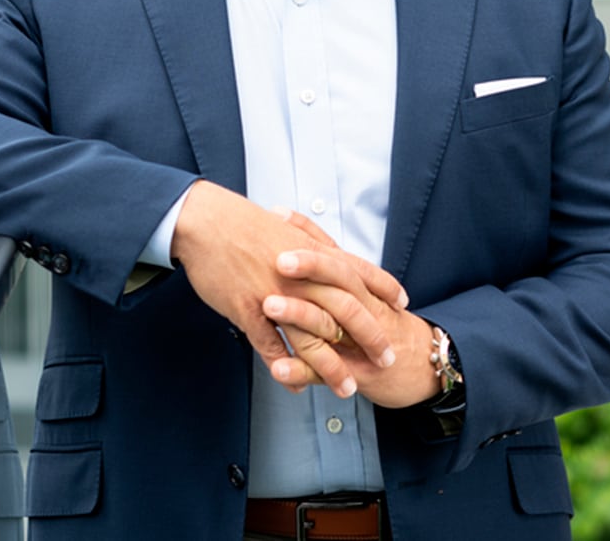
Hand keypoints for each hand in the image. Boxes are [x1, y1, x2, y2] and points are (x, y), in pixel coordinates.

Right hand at [171, 181, 407, 397]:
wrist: (206, 221)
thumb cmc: (243, 224)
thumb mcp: (287, 230)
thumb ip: (311, 245)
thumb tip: (328, 252)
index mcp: (314, 253)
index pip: (360, 272)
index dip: (384, 289)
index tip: (402, 306)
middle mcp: (303, 275)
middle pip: (346, 310)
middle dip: (371, 338)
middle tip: (386, 360)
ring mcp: (276, 294)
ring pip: (312, 337)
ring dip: (332, 367)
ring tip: (347, 388)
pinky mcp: (249, 309)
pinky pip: (270, 345)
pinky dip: (285, 367)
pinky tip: (294, 385)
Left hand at [262, 248, 443, 408]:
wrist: (426, 363)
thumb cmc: (388, 326)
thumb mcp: (367, 295)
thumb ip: (335, 275)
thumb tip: (298, 246)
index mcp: (360, 287)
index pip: (333, 252)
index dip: (307, 232)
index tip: (278, 214)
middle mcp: (362, 306)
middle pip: (338, 278)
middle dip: (310, 266)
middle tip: (280, 257)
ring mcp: (358, 339)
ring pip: (329, 322)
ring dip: (299, 314)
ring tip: (269, 305)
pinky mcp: (354, 371)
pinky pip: (324, 371)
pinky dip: (300, 371)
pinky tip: (278, 368)